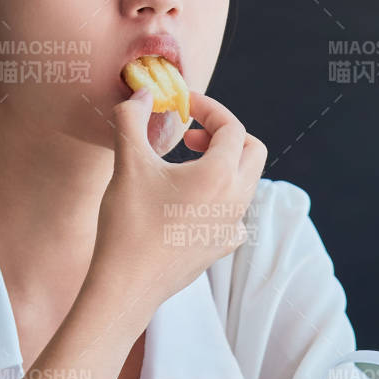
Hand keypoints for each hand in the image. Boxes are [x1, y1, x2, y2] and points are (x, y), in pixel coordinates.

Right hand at [89, 86, 266, 311]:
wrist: (126, 285)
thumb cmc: (127, 223)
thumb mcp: (127, 163)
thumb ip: (133, 119)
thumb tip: (143, 93)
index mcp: (220, 175)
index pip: (232, 127)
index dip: (209, 109)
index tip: (183, 106)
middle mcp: (236, 201)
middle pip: (252, 152)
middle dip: (226, 134)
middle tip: (191, 136)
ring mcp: (232, 227)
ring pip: (246, 182)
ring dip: (224, 164)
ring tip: (186, 165)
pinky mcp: (221, 247)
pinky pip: (236, 213)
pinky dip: (221, 196)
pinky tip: (192, 202)